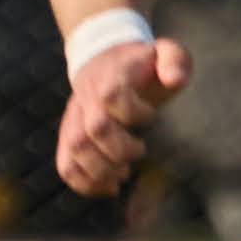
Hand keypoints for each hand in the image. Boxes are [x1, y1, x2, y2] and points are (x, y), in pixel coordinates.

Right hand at [55, 31, 194, 197]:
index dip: (134, 111)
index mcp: (111, 77)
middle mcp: (87, 99)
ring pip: (75, 150)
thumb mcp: (165, 52)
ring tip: (123, 174)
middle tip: (139, 151)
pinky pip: (65, 165)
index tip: (151, 115)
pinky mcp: (69, 137)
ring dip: (102, 170)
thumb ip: (174, 60)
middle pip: (94, 129)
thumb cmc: (143, 64)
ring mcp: (74, 119)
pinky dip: (85, 183)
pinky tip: (109, 188)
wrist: (103, 59)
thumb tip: (175, 80)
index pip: (113, 95)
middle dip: (120, 149)